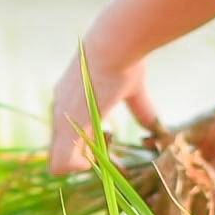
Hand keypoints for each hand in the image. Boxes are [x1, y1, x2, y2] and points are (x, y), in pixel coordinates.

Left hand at [46, 32, 163, 175]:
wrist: (114, 45)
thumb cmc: (125, 59)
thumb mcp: (132, 88)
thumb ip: (140, 109)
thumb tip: (155, 126)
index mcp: (70, 98)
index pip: (69, 131)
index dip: (87, 144)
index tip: (111, 142)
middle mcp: (60, 109)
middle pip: (61, 148)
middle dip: (85, 159)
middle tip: (110, 158)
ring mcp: (61, 118)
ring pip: (59, 160)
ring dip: (83, 166)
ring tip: (106, 158)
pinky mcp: (67, 127)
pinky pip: (62, 164)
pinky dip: (77, 169)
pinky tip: (95, 161)